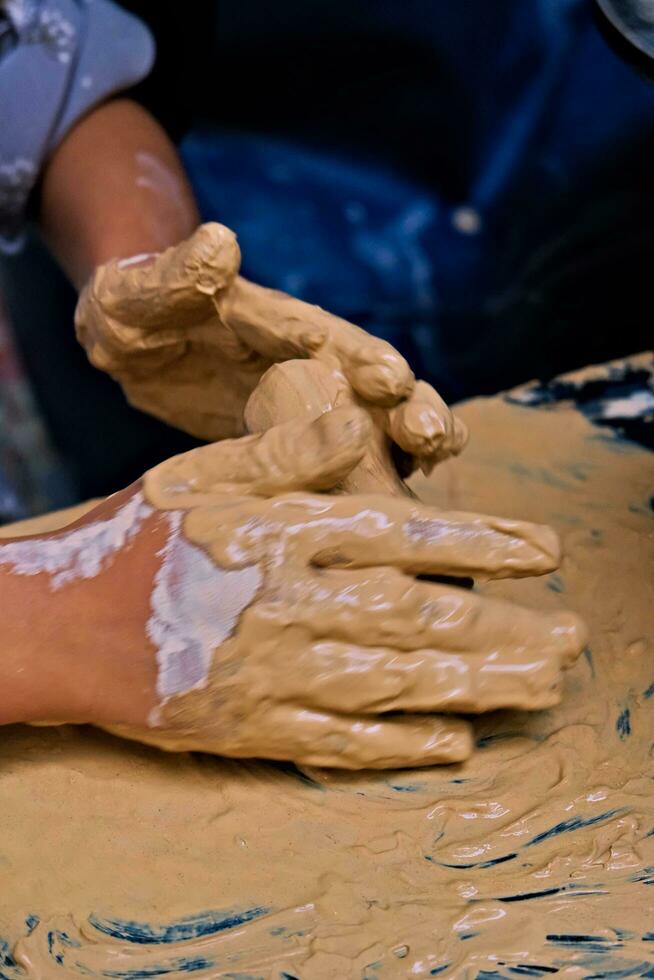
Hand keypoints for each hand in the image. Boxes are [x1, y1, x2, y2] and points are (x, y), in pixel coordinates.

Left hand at [75, 223, 466, 470]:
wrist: (139, 344)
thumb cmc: (134, 310)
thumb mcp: (137, 292)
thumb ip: (176, 274)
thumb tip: (218, 241)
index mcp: (273, 324)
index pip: (321, 337)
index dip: (355, 356)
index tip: (386, 378)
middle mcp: (310, 361)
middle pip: (372, 379)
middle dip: (407, 403)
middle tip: (430, 433)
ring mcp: (313, 401)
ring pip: (378, 420)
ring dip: (412, 440)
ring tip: (434, 461)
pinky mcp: (304, 438)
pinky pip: (351, 460)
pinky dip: (383, 478)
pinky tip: (406, 504)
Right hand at [88, 406, 582, 768]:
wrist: (63, 627)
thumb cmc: (137, 541)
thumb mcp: (200, 474)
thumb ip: (283, 452)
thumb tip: (356, 421)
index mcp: (285, 535)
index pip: (404, 534)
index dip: (481, 540)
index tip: (544, 549)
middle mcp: (293, 606)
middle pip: (417, 617)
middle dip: (502, 626)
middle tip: (571, 637)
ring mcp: (276, 675)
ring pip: (395, 684)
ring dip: (475, 686)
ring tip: (539, 688)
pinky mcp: (256, 727)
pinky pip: (342, 742)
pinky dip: (402, 746)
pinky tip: (455, 743)